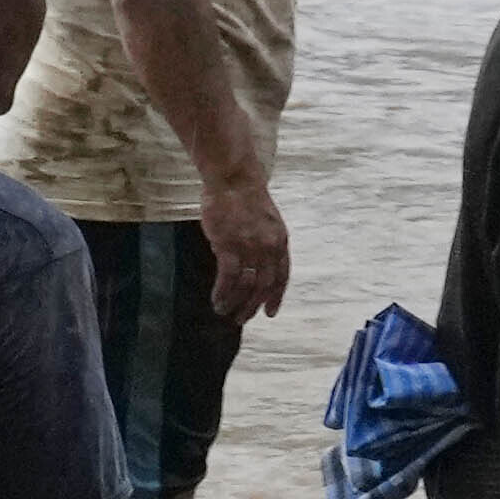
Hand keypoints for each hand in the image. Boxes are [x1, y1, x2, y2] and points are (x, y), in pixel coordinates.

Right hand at [204, 175, 297, 325]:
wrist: (234, 179)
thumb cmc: (245, 197)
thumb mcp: (267, 221)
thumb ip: (265, 242)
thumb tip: (255, 263)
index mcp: (281, 241)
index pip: (282, 276)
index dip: (276, 296)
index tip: (270, 312)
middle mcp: (269, 248)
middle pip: (264, 286)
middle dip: (254, 306)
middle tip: (243, 319)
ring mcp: (250, 248)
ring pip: (246, 286)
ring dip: (236, 303)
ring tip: (226, 312)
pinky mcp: (229, 246)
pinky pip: (228, 279)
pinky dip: (222, 293)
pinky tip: (217, 300)